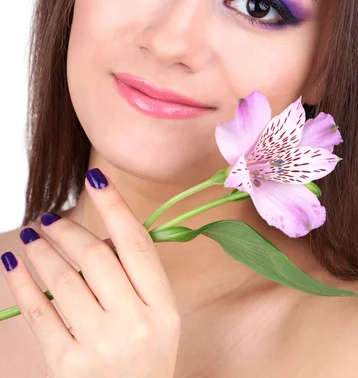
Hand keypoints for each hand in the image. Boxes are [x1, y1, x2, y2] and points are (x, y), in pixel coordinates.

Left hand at [2, 169, 180, 377]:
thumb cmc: (144, 364)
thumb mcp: (159, 323)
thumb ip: (136, 280)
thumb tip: (97, 238)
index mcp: (164, 309)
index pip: (138, 244)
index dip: (115, 206)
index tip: (95, 178)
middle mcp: (136, 325)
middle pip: (97, 257)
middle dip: (69, 230)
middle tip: (52, 217)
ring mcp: (101, 346)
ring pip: (63, 280)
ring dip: (42, 251)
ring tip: (31, 235)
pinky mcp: (68, 366)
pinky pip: (40, 312)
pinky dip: (22, 282)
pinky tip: (13, 263)